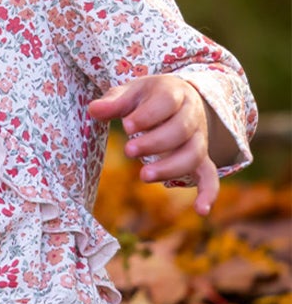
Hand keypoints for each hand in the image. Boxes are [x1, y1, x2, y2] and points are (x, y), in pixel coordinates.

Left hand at [87, 75, 217, 215]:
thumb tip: (94, 110)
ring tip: (144, 176)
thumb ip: (114, 102)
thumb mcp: (130, 93)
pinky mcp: (200, 158)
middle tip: (128, 150)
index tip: (127, 126)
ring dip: (171, 167)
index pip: (167, 102)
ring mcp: (199, 138)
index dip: (148, 115)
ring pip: (193, 154)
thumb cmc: (147, 98)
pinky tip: (201, 210)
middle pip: (181, 130)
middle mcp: (192, 115)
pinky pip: (210, 176)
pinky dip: (209, 192)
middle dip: (155, 143)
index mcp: (174, 93)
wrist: (176, 99)